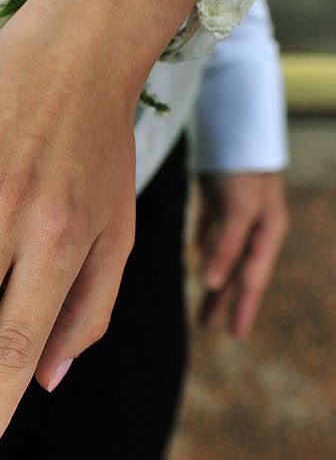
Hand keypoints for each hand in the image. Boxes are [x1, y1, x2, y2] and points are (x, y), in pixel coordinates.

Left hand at [196, 172, 288, 337]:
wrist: (235, 123)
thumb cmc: (243, 169)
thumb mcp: (239, 210)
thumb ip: (227, 246)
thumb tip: (211, 283)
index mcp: (267, 232)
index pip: (252, 278)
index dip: (243, 307)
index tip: (234, 336)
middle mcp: (256, 225)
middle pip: (238, 271)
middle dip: (223, 300)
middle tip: (208, 328)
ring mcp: (238, 210)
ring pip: (224, 254)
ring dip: (211, 279)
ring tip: (199, 297)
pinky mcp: (220, 196)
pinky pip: (212, 227)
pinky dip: (205, 242)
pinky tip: (194, 255)